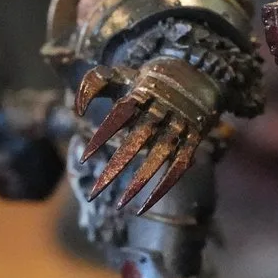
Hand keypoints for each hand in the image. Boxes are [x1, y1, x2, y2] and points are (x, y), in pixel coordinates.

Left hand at [75, 60, 219, 214]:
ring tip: (120, 205)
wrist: (200, 71)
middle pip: (137, 143)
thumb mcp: (122, 74)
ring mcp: (180, 126)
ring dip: (140, 183)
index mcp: (143, 95)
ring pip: (159, 158)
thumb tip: (77, 110)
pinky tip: (146, 205)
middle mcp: (162, 112)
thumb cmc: (149, 79)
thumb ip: (94, 84)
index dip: (102, 137)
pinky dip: (164, 187)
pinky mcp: (194, 139)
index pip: (120, 117)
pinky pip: (180, 166)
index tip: (84, 158)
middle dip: (115, 170)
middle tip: (94, 193)